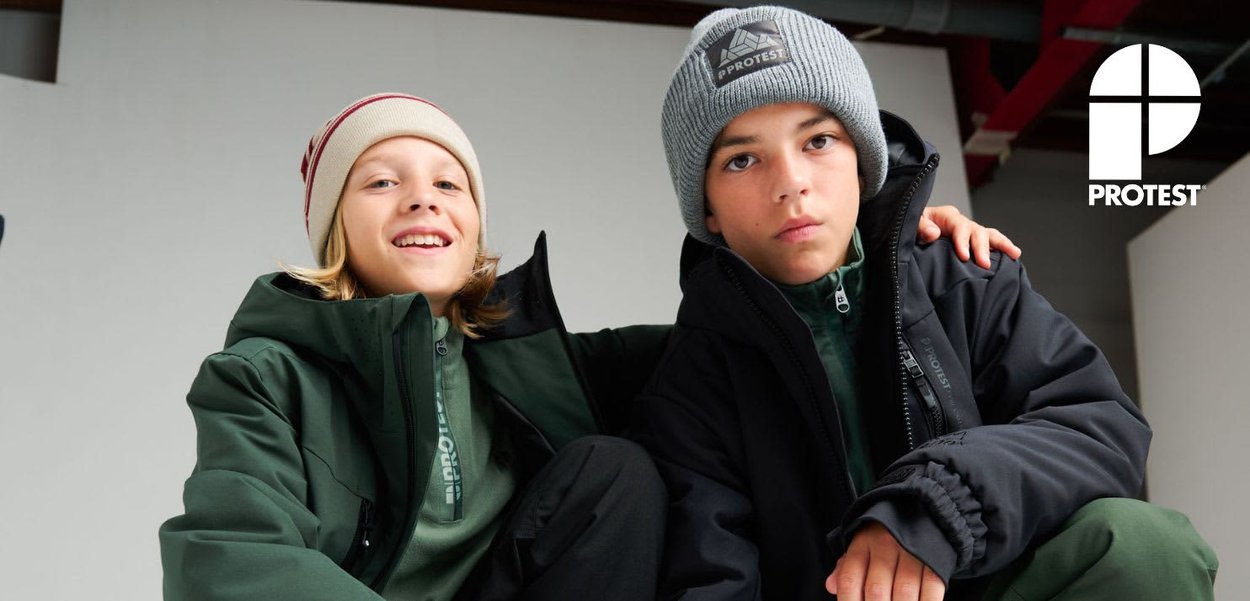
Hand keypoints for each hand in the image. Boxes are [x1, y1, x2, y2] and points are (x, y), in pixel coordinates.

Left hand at [827, 522, 944, 600]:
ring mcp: (912, 553)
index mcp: (862, 545)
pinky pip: (931, 591)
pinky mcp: (935, 560)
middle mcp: (885, 546)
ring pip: (904, 595)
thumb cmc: (883, 540)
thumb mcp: (860, 547)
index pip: (848, 580)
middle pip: (876, 592)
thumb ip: (845, 569)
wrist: (922, 514)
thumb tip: (831, 586)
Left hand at [917, 205, 1021, 269]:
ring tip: (1014, 254)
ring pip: (988, 235)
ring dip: (1001, 244)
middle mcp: (961, 222)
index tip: (964, 256)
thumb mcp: (911, 223)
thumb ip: (920, 226)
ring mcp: (968, 232)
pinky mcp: (971, 243)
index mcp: (947, 216)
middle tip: (984, 264)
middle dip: (982, 248)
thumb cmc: (910, 227)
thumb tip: (934, 233)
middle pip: (976, 231)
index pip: (959, 227)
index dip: (962, 241)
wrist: (911, 231)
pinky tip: (1012, 259)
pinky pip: (989, 243)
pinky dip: (1001, 249)